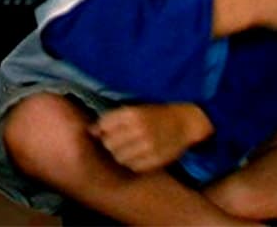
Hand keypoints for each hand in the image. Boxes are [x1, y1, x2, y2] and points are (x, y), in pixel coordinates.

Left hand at [89, 103, 212, 172]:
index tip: (110, 129)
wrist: (185, 122)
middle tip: (121, 140)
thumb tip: (90, 131)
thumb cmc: (157, 114)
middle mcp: (139, 129)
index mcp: (133, 113)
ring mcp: (148, 146)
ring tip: (130, 148)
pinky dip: (132, 163)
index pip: (104, 125)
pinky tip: (139, 155)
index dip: (104, 129)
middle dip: (111, 142)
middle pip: (109, 143)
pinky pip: (133, 167)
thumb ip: (113, 119)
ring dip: (121, 154)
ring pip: (119, 157)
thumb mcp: (136, 109)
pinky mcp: (155, 160)